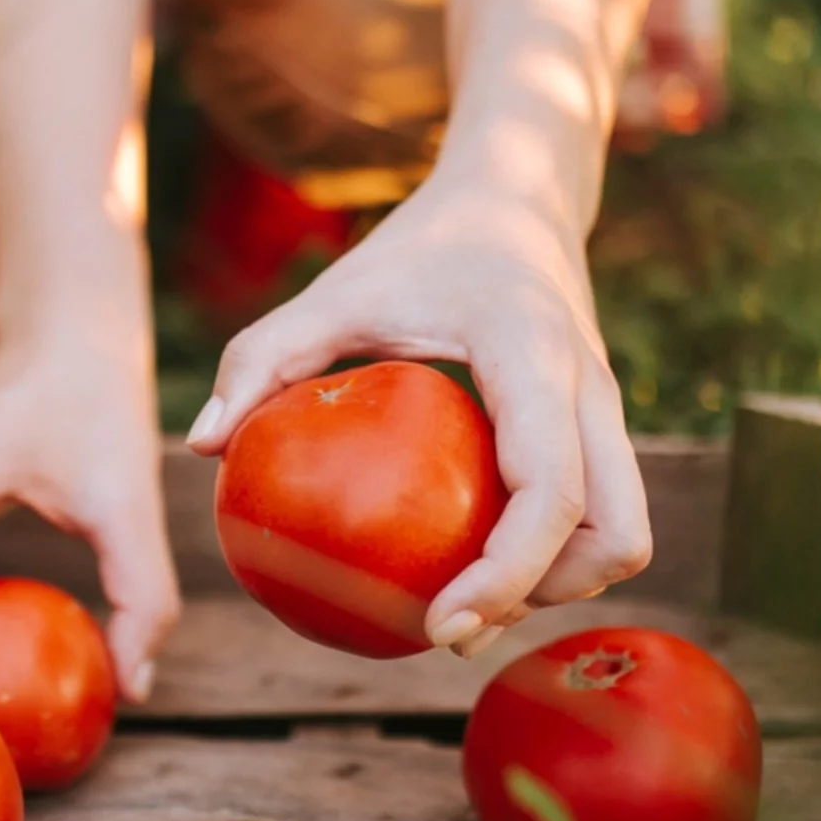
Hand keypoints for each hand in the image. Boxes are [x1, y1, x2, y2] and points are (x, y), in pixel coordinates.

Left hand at [184, 169, 650, 657]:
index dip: (508, 575)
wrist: (518, 194)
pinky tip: (468, 566)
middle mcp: (593, 393)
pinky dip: (548, 555)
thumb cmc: (419, 247)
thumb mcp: (337, 291)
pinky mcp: (599, 427)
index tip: (441, 624)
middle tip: (451, 627)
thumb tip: (200, 444)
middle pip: (616, 535)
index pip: (551, 492)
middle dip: (544, 599)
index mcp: (537, 360)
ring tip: (461, 604)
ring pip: (620, 535)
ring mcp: (607, 414)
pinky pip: (595, 514)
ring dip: (553, 585)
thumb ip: (266, 356)